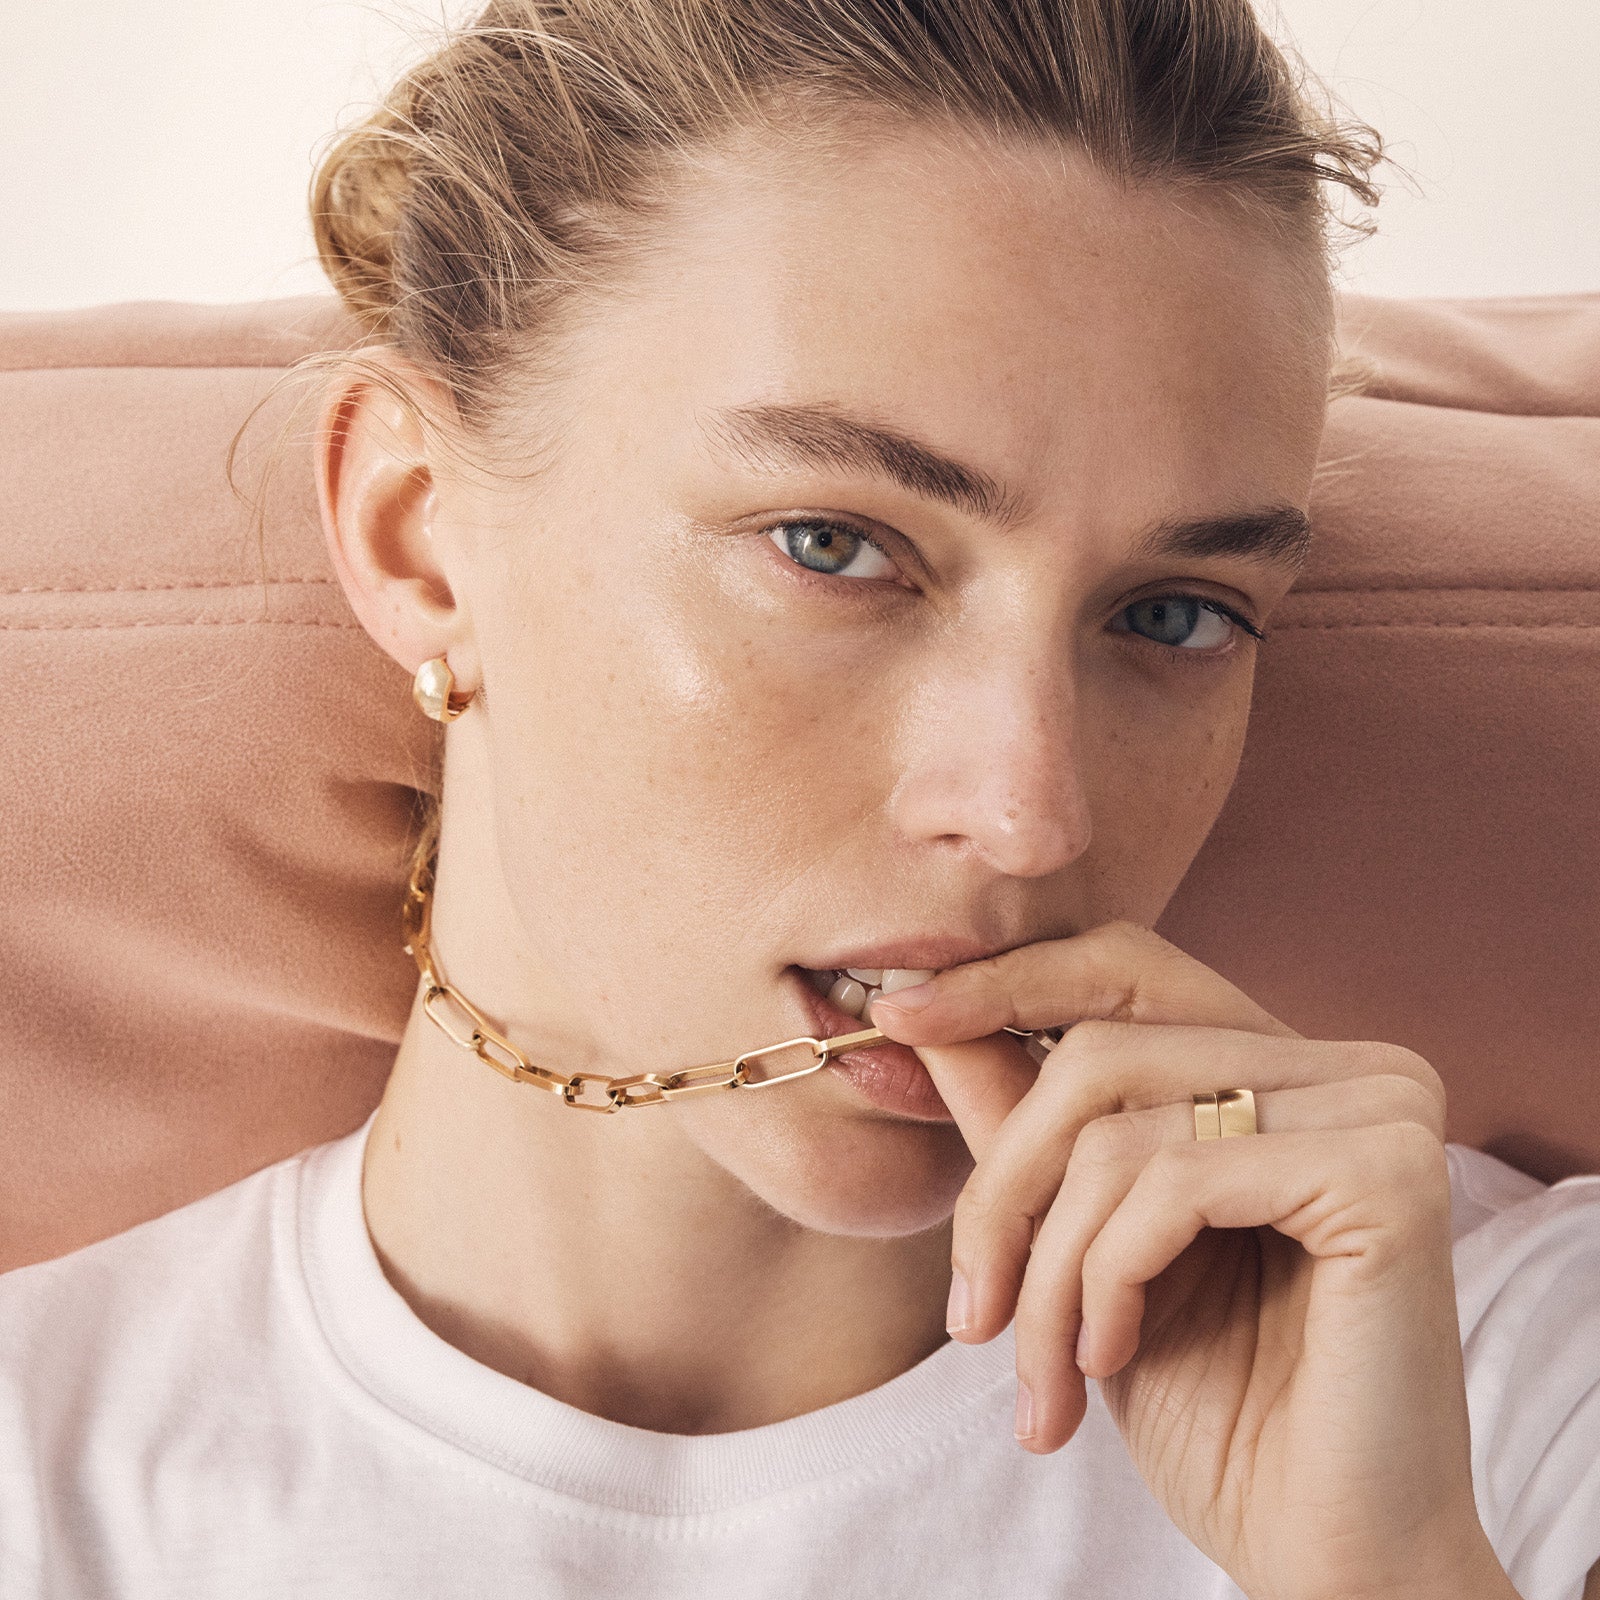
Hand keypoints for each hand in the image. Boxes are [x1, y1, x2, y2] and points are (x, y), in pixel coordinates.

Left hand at [870, 921, 1518, 1599]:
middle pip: (1099, 1054)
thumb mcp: (1085, 1242)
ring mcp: (1382, 1111)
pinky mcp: (1391, 1175)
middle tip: (973, 1312)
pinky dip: (1107, 1280)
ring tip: (1044, 1373)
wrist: (1320, 1556)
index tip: (896, 1015)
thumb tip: (924, 1011)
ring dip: (1046, 1270)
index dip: (1003, 986)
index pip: (1123, 972)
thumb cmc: (1212, 1403)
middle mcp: (1349, 1068)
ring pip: (1117, 1132)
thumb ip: (1024, 1122)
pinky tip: (1114, 1360)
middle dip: (1005, 1188)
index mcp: (1289, 1067)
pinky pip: (1174, 1184)